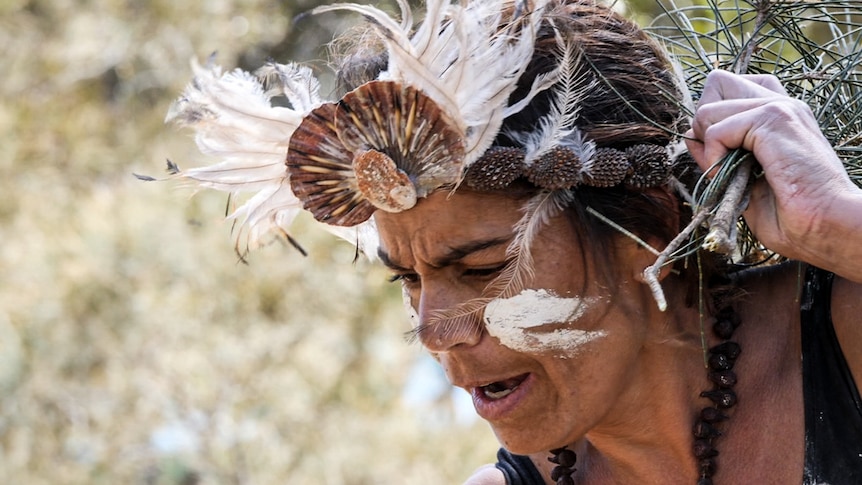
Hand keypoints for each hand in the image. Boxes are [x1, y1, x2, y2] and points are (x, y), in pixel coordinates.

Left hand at [685, 70, 861, 280]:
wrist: (830, 228)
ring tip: (733, 176)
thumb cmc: (794, 217)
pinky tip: (736, 179)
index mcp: (779, 115)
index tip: (723, 156)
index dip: (713, 119)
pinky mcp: (775, 119)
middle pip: (717, 82)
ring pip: (708, 108)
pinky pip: (715, 130)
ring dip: (708, 147)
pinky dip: (714, 159)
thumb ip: (718, 155)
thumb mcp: (743, 182)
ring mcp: (780, 107)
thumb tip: (691, 136)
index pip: (730, 88)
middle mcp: (781, 103)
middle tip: (721, 158)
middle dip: (704, 121)